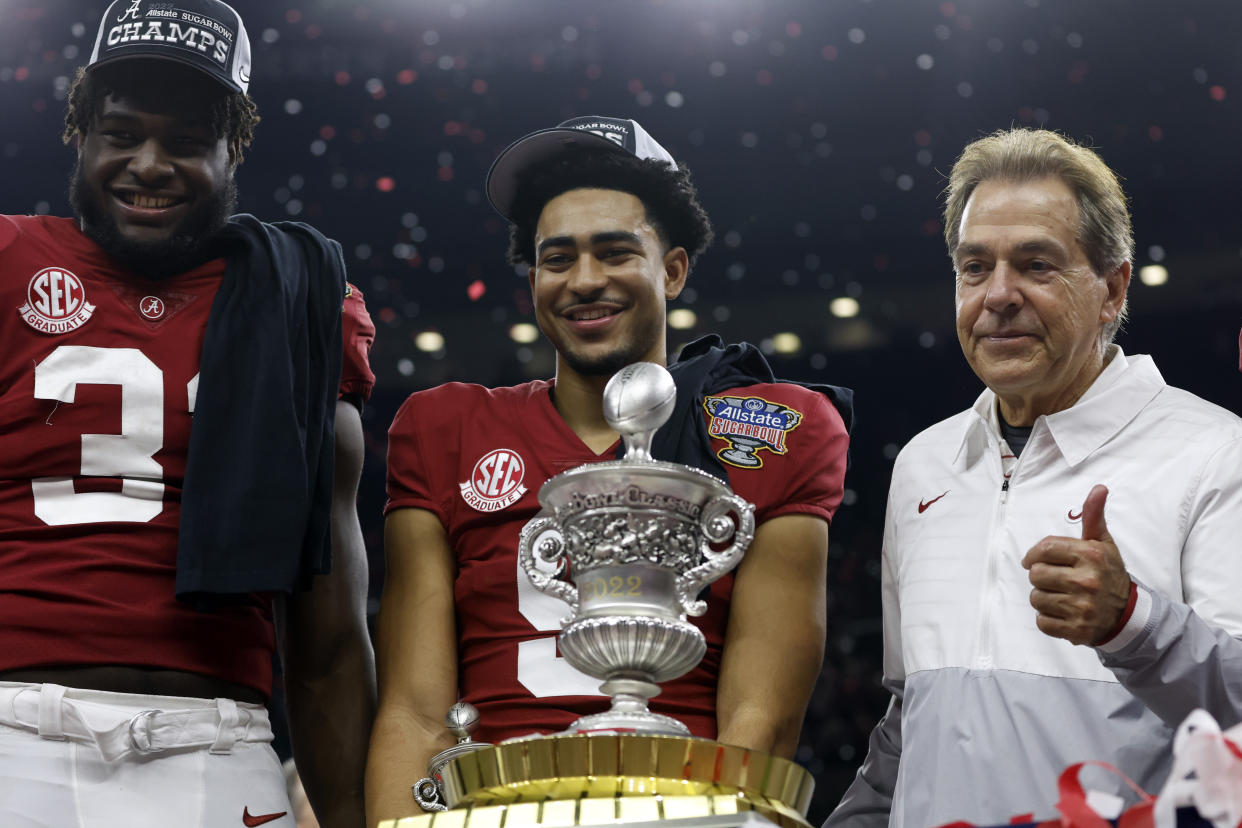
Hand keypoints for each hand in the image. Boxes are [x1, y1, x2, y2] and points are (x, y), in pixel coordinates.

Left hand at [1020, 484, 1131, 645]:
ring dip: (1044, 598)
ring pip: (1036, 598)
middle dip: (1041, 576)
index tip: (1034, 560)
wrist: (1128, 615)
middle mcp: (1087, 580)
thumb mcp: (1103, 543)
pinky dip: (1048, 619)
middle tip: (1056, 580)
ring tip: (1062, 597)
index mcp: (1091, 555)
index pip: (1043, 549)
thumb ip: (1094, 516)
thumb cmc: (1108, 574)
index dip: (1033, 555)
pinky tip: (1064, 613)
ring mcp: (1082, 607)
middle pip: (1036, 574)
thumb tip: (1099, 488)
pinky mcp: (1077, 630)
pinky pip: (1042, 622)